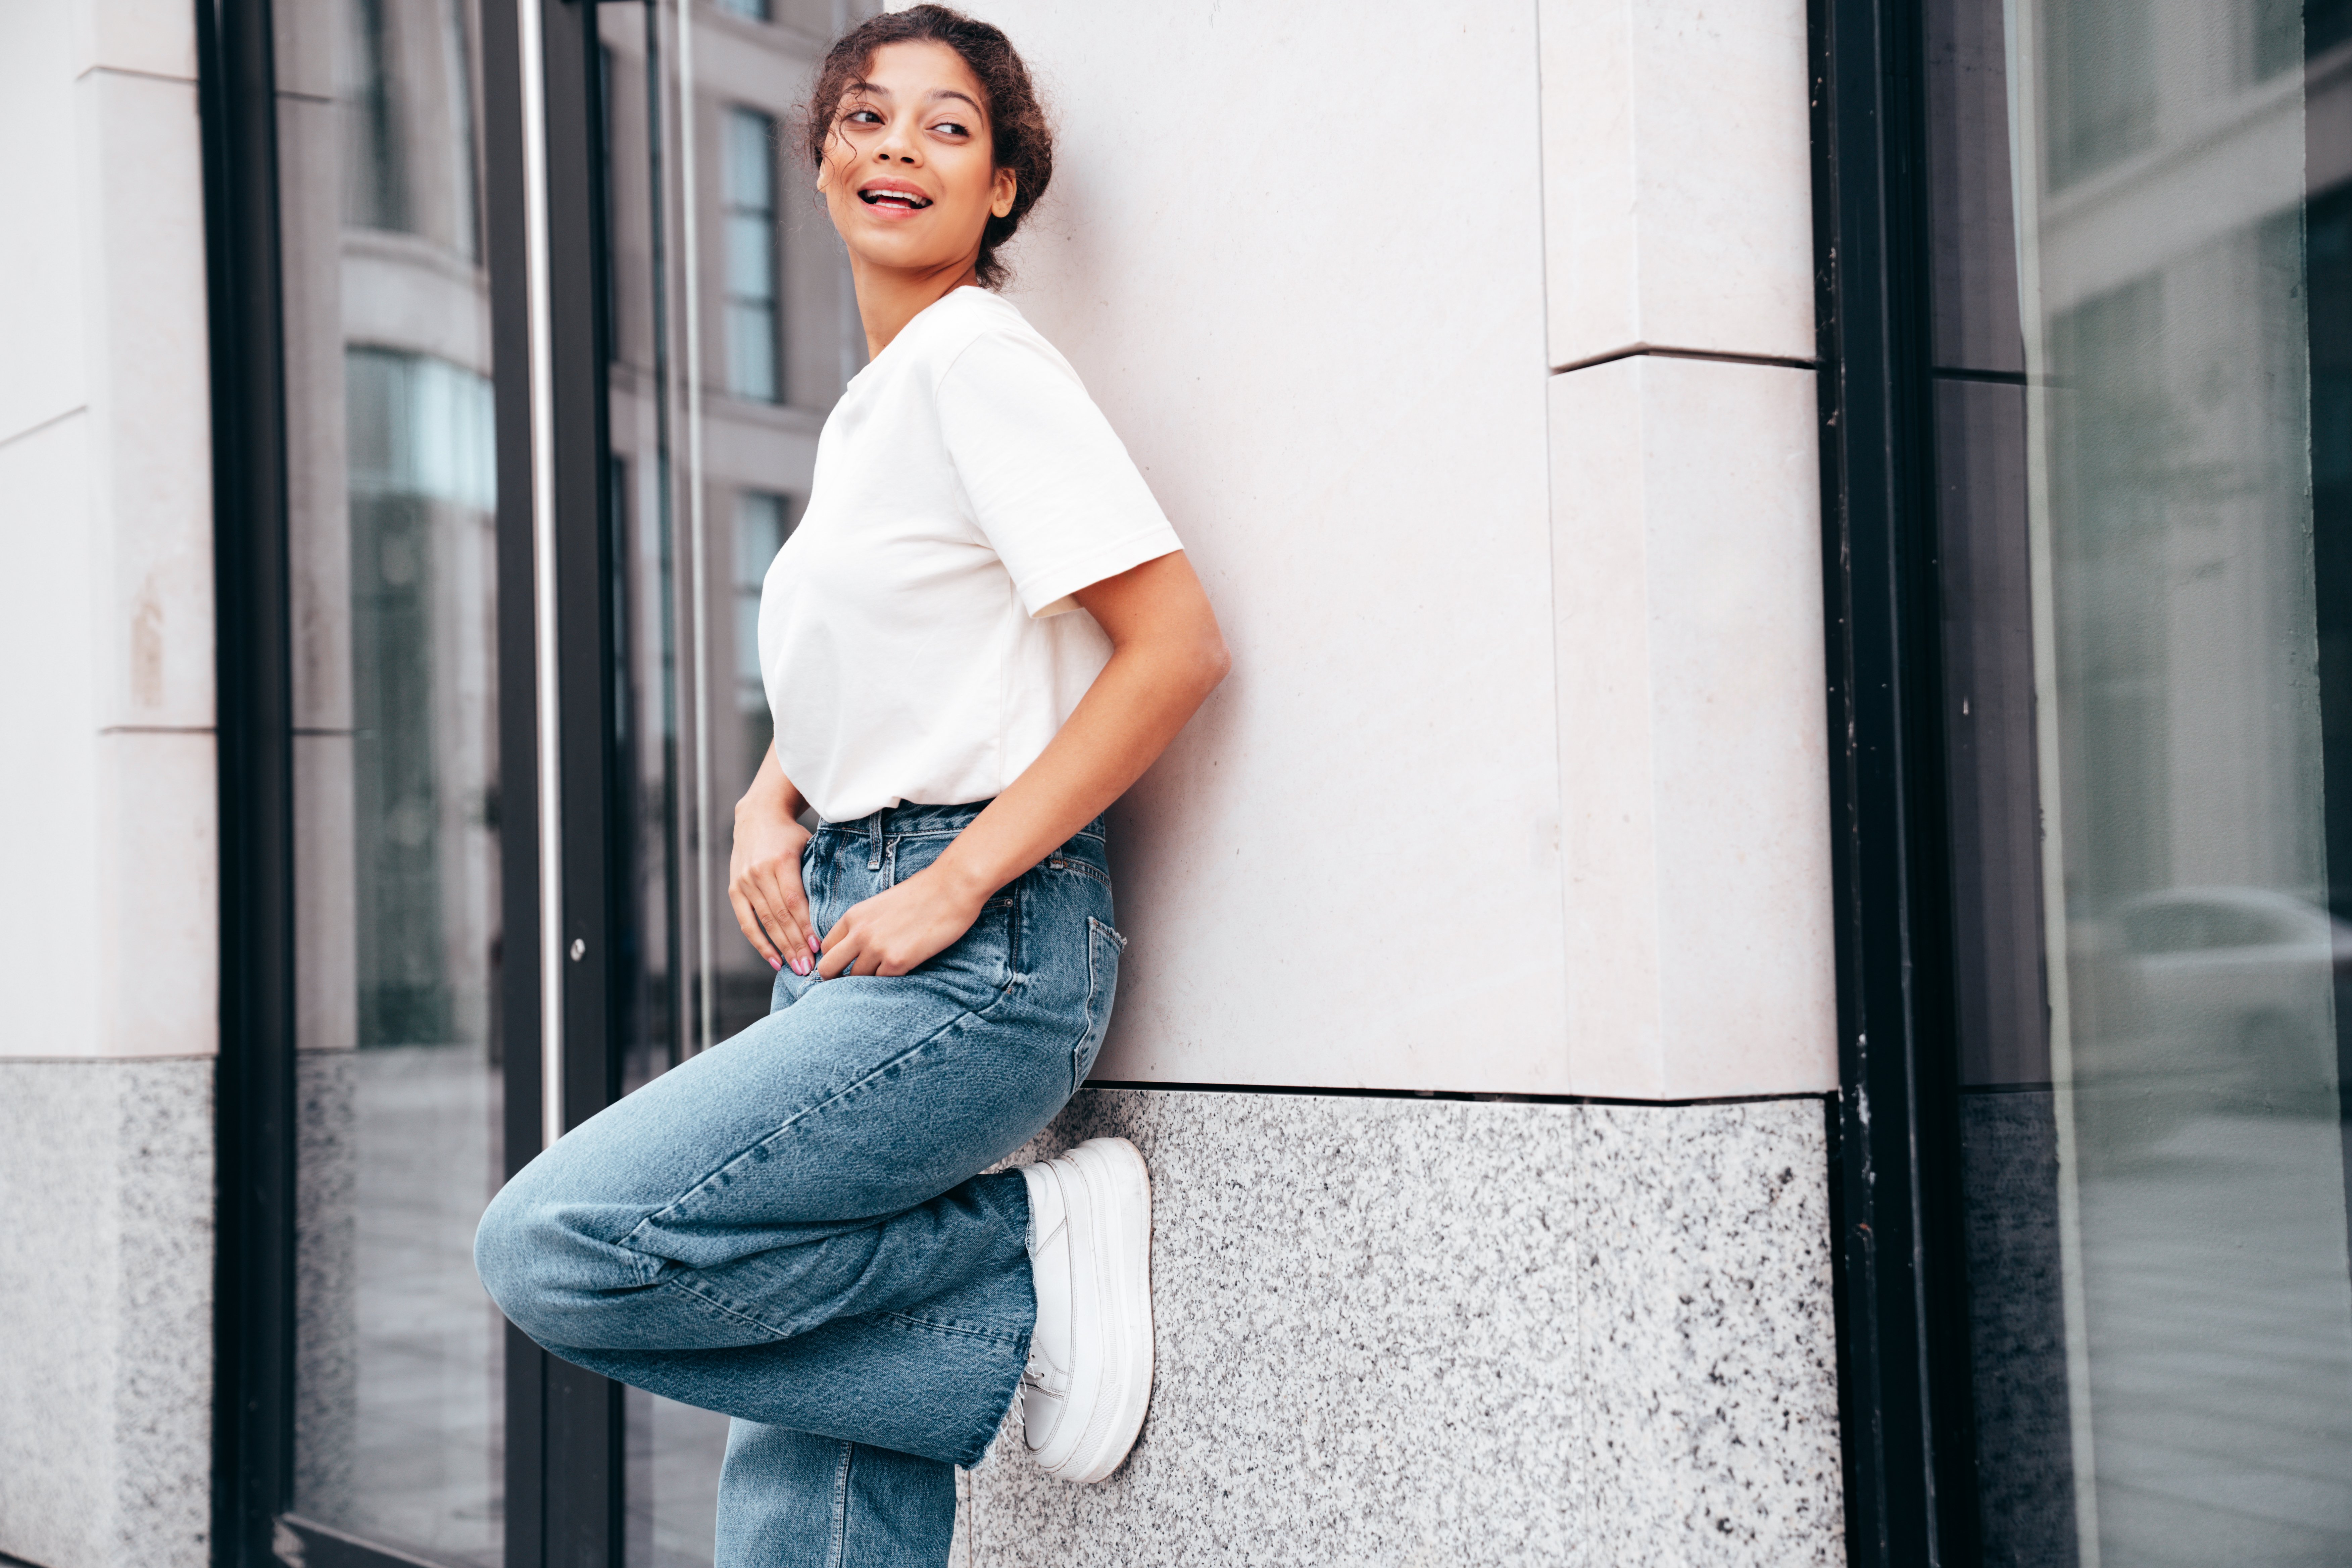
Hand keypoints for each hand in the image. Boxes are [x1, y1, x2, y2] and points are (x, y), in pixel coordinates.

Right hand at [728, 806, 818, 975]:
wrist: (758, 816)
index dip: (805, 926)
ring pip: (765, 922)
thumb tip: (834, 912)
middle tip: (809, 967)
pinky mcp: (734, 889)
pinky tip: (773, 960)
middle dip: (795, 945)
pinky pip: (747, 922)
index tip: (818, 947)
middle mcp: (759, 873)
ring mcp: (745, 882)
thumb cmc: (790, 835)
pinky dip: (760, 943)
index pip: (794, 902)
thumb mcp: (808, 847)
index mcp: (781, 861)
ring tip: (796, 968)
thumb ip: (815, 876)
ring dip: (781, 949)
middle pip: (780, 916)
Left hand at [815, 867, 986, 978]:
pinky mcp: (898, 961)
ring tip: (884, 975)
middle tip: (853, 982)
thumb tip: (860, 944)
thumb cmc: (923, 892)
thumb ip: (866, 923)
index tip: (846, 965)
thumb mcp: (882, 903)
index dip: (835, 960)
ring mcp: (877, 948)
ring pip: (855, 980)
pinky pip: (881, 983)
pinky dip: (887, 983)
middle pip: (828, 968)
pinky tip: (900, 973)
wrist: (952, 887)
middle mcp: (860, 932)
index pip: (826, 947)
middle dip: (836, 979)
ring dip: (867, 982)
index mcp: (854, 915)